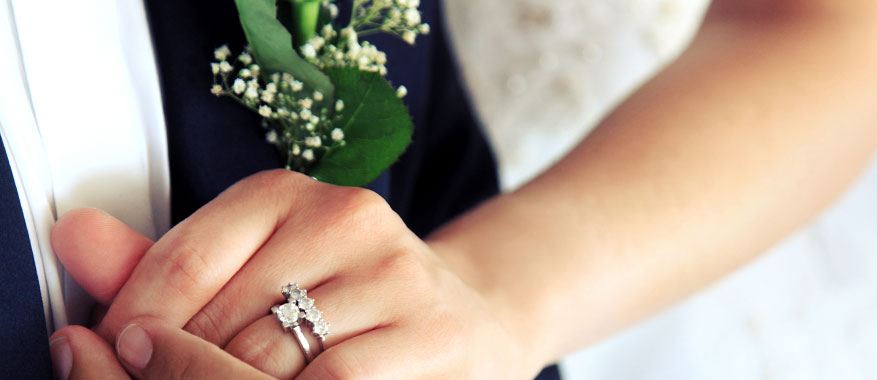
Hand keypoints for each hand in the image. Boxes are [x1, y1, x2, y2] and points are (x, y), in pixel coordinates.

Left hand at [53, 170, 534, 378]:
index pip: (186, 259)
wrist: (464, 317)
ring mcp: (394, 274)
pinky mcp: (431, 329)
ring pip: (270, 360)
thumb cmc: (344, 299)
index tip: (118, 353)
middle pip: (222, 320)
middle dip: (175, 368)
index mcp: (291, 191)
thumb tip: (71, 236)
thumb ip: (163, 265)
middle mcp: (347, 217)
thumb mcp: (254, 268)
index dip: (136, 322)